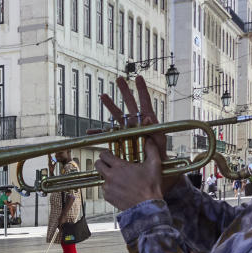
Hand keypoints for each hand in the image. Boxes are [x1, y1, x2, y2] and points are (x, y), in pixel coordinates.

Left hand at [95, 137, 164, 210]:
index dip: (106, 153)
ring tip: (119, 179)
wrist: (146, 206)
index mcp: (119, 166)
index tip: (109, 154)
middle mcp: (110, 176)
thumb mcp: (154, 164)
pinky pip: (105, 190)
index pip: (103, 155)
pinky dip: (110, 188)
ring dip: (108, 177)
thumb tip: (149, 139)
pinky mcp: (107, 197)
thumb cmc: (151, 186)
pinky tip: (120, 189)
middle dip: (102, 163)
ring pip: (102, 178)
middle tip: (109, 164)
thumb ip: (151, 149)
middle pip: (97, 164)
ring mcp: (108, 187)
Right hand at [100, 75, 175, 194]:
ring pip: (118, 117)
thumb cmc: (162, 159)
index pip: (146, 102)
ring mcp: (129, 133)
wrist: (156, 175)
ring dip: (110, 106)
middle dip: (124, 91)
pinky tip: (90, 132)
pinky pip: (109, 137)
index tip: (138, 77)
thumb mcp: (159, 144)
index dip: (142, 90)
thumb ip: (154, 131)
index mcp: (148, 123)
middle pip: (130, 105)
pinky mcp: (121, 143)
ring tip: (103, 95)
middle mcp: (137, 125)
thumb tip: (147, 118)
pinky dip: (100, 134)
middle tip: (119, 79)